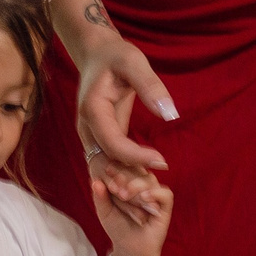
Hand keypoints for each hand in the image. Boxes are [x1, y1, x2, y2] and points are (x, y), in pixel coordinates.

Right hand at [75, 32, 177, 212]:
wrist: (97, 53)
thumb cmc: (116, 55)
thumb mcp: (135, 63)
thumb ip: (152, 87)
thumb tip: (170, 114)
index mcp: (92, 110)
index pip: (113, 143)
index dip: (136, 157)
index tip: (163, 163)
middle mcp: (86, 127)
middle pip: (103, 164)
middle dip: (127, 183)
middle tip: (154, 198)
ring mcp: (89, 135)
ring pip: (102, 169)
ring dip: (124, 186)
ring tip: (149, 202)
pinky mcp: (97, 139)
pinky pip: (107, 164)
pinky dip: (123, 177)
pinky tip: (143, 187)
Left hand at [91, 170, 171, 255]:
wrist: (129, 249)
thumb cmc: (117, 228)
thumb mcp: (105, 212)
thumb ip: (100, 197)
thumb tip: (94, 181)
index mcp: (130, 183)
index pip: (126, 168)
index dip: (117, 167)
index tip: (107, 170)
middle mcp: (144, 186)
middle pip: (139, 170)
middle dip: (126, 176)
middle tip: (115, 184)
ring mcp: (155, 195)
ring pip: (150, 180)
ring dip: (137, 185)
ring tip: (125, 195)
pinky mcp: (165, 206)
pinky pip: (165, 194)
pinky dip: (155, 193)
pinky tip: (144, 198)